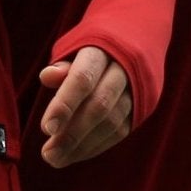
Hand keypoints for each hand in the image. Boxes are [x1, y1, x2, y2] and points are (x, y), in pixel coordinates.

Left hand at [36, 46, 132, 166]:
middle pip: (99, 106)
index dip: (65, 104)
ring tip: (57, 159)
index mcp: (103, 48)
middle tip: (48, 154)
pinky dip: (97, 145)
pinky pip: (121, 131)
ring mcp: (138, 88)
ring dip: (83, 145)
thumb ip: (63, 64)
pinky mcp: (144, 105)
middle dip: (72, 133)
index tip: (46, 129)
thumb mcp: (77, 43)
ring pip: (112, 122)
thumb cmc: (96, 42)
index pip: (83, 79)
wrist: (141, 32)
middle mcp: (124, 69)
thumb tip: (46, 77)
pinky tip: (76, 154)